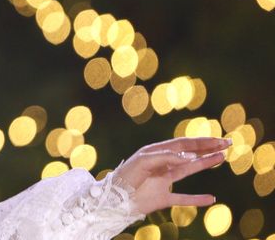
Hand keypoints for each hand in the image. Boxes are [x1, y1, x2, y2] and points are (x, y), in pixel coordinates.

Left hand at [112, 136, 229, 214]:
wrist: (113, 199)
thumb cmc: (126, 176)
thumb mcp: (144, 161)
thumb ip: (166, 157)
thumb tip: (190, 156)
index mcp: (156, 152)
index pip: (183, 144)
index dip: (201, 142)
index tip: (218, 140)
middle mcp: (162, 164)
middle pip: (189, 154)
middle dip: (208, 148)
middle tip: (227, 144)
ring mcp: (164, 181)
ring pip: (189, 171)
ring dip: (205, 164)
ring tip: (222, 158)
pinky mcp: (163, 198)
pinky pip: (183, 199)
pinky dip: (197, 199)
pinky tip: (211, 198)